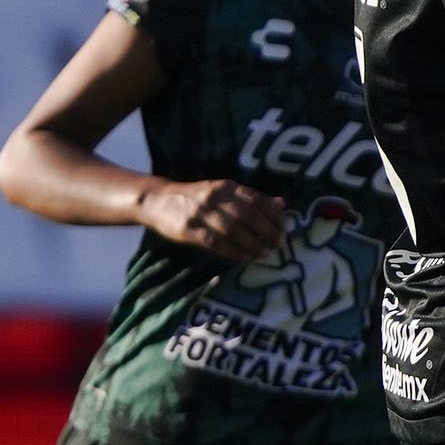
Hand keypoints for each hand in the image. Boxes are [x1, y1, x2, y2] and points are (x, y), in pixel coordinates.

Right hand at [136, 177, 287, 258]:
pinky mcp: (189, 230)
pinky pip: (215, 242)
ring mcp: (201, 213)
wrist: (158, 200)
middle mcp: (215, 197)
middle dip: (267, 230)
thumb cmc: (196, 197)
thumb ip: (251, 198)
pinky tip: (243, 257)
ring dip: (252, 243)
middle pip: (247, 214)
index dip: (273, 214)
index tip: (286, 226)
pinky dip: (232, 251)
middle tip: (279, 242)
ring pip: (233, 229)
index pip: (255, 198)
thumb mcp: (223, 192)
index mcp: (225, 186)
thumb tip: (281, 204)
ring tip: (265, 252)